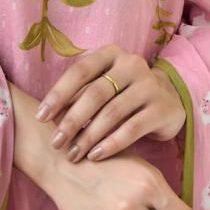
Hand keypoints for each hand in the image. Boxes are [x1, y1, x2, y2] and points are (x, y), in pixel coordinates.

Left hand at [35, 44, 185, 163]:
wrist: (168, 99)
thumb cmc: (123, 93)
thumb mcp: (103, 85)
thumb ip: (81, 94)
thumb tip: (48, 116)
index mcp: (111, 53)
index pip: (80, 71)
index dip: (58, 94)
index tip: (41, 117)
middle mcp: (131, 64)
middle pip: (95, 93)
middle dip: (72, 120)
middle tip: (56, 143)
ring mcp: (150, 85)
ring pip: (112, 112)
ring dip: (88, 136)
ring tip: (73, 154)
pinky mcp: (162, 108)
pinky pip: (132, 128)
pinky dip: (111, 144)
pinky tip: (95, 156)